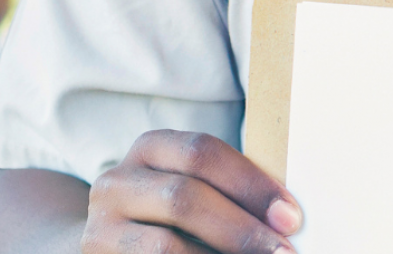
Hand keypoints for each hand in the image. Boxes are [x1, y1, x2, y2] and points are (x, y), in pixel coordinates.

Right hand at [84, 131, 301, 253]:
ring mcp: (101, 227)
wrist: (112, 243)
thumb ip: (227, 192)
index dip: (251, 185)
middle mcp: (117, 182)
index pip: (202, 153)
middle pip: (184, 198)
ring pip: (166, 246)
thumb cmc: (171, 216)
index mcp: (150, 148)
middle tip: (282, 253)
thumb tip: (285, 217)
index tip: (291, 217)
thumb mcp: (192, 187)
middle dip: (242, 229)